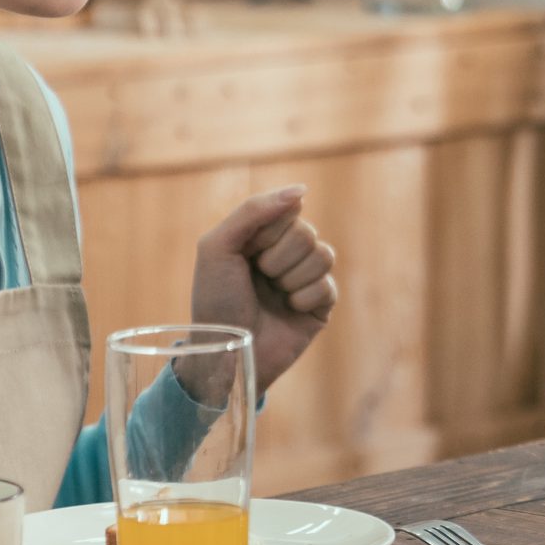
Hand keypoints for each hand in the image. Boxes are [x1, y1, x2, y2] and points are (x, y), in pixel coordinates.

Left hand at [188, 186, 338, 395]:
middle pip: (307, 232)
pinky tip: (289, 310)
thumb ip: (253, 211)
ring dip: (293, 278)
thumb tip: (301, 191)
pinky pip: (329, 285)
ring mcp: (304, 278)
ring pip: (324, 255)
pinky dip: (304, 298)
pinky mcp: (321, 305)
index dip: (268, 233)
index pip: (287, 211)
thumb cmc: (216, 301)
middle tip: (260, 278)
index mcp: (260, 236)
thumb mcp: (218, 247)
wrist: (227, 353)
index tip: (246, 254)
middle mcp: (284, 254)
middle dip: (279, 258)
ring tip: (275, 296)